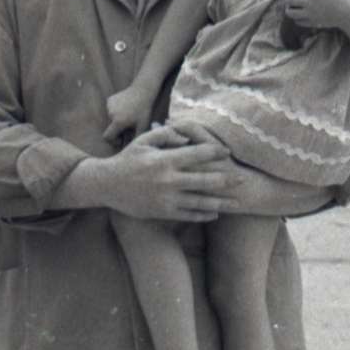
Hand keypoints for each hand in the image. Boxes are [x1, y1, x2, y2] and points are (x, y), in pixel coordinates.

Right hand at [96, 124, 235, 221]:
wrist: (107, 185)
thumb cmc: (127, 159)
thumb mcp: (144, 140)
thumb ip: (166, 134)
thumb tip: (187, 137)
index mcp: (165, 160)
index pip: (197, 155)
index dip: (215, 153)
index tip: (228, 153)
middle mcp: (168, 180)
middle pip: (205, 181)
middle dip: (226, 180)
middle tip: (243, 179)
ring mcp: (167, 199)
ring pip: (200, 202)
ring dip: (221, 203)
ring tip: (237, 203)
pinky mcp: (162, 212)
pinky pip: (188, 214)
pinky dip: (203, 215)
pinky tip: (215, 213)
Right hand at [103, 84, 155, 142]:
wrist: (142, 90)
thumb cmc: (144, 109)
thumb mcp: (143, 126)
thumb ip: (136, 138)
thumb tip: (131, 148)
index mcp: (118, 122)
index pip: (107, 137)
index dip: (113, 141)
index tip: (121, 139)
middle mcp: (111, 114)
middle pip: (111, 128)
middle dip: (118, 129)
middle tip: (130, 125)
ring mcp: (109, 106)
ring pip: (111, 118)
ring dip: (118, 119)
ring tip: (130, 114)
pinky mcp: (110, 100)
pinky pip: (111, 110)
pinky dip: (117, 111)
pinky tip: (127, 107)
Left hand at [282, 0, 349, 31]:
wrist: (348, 13)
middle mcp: (309, 3)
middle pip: (288, 0)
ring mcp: (310, 14)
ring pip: (290, 13)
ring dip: (288, 9)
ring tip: (291, 7)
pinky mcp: (312, 23)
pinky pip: (298, 21)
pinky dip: (297, 18)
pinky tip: (301, 15)